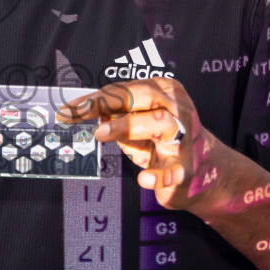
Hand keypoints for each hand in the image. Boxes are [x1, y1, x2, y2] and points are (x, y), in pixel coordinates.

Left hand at [58, 78, 221, 210]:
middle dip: (107, 103)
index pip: (125, 89)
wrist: (200, 170)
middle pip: (143, 96)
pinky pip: (174, 170)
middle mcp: (178, 109)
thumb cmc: (160, 140)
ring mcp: (184, 137)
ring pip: (159, 122)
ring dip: (127, 126)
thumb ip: (115, 113)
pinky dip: (159, 175)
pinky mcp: (186, 167)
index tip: (68, 110)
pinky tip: (145, 180)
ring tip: (101, 133)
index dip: (94, 98)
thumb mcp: (136, 121)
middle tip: (77, 115)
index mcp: (165, 91)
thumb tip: (86, 110)